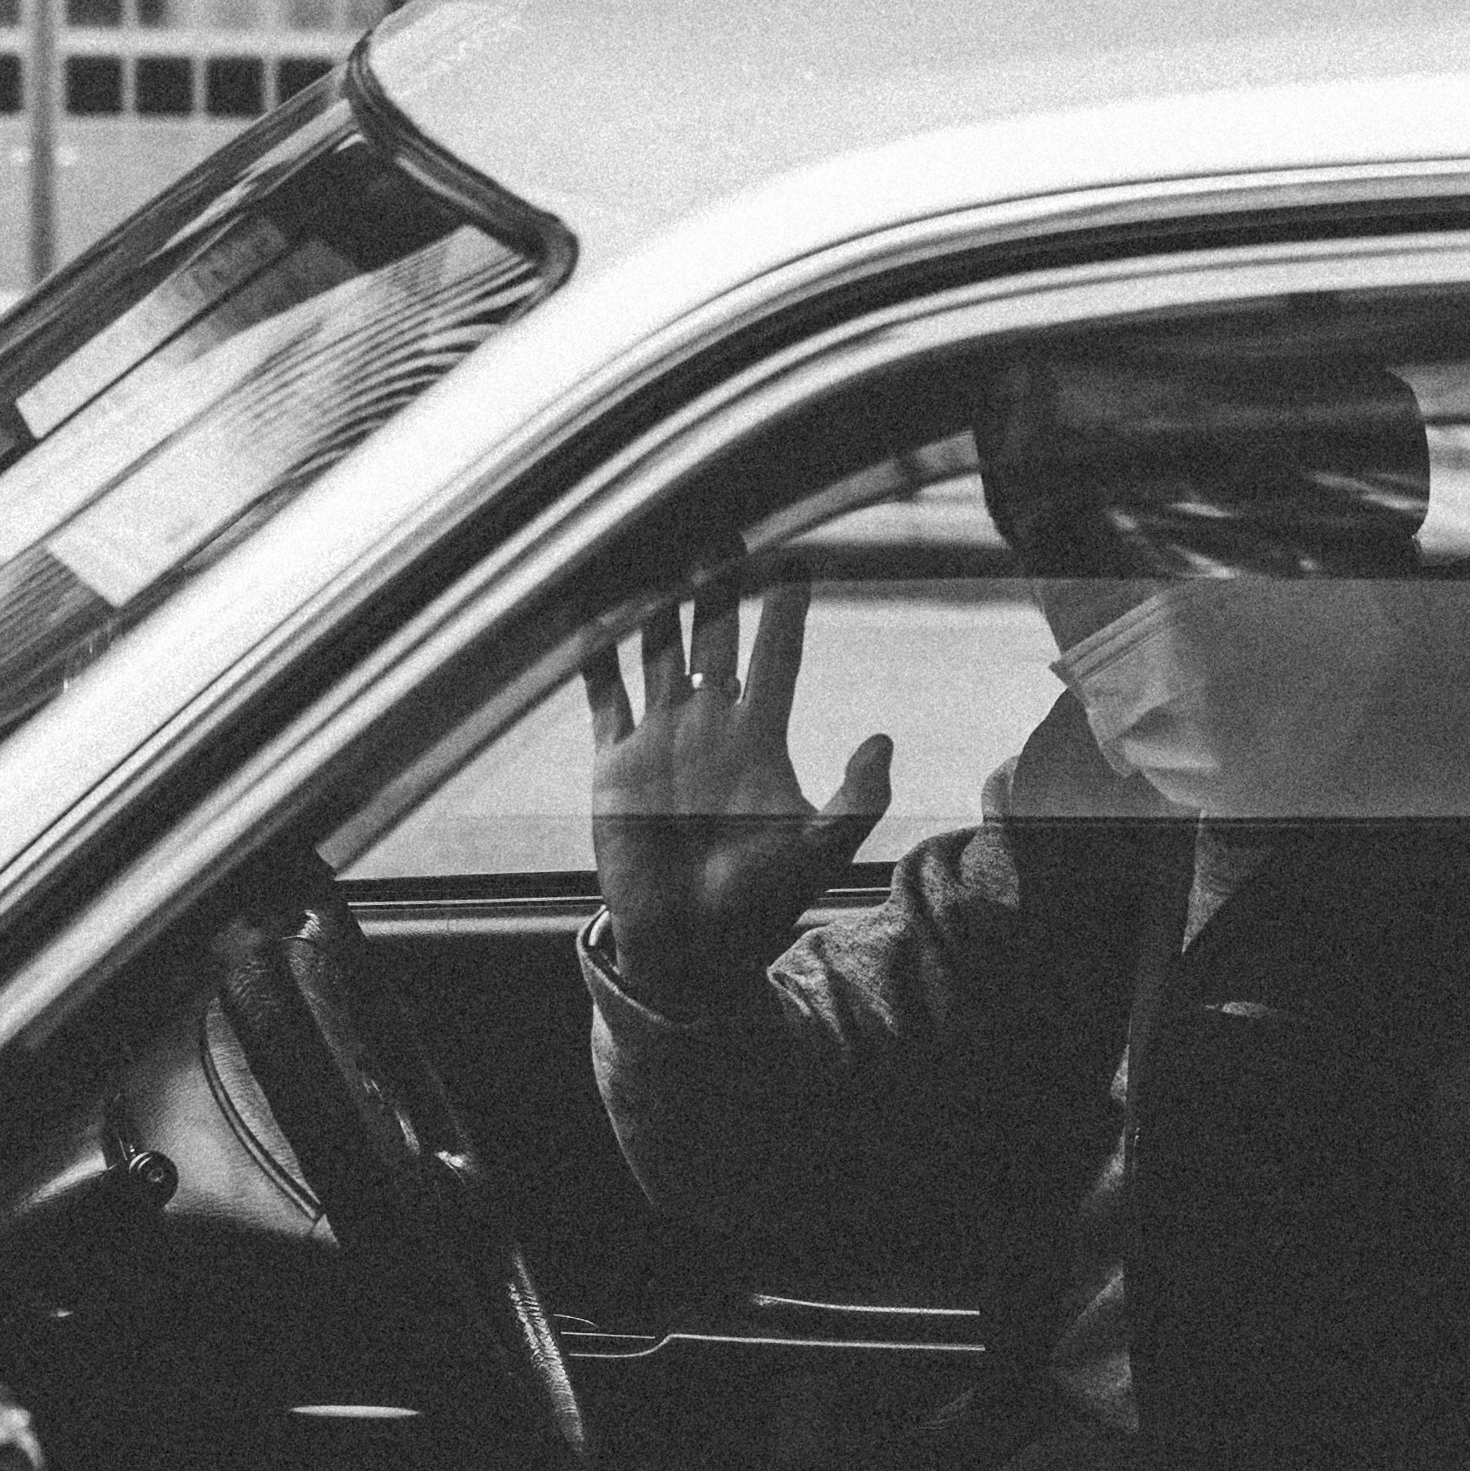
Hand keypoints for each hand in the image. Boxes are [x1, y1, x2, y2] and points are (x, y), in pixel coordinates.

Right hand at [583, 571, 893, 998]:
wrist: (689, 948)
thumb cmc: (759, 905)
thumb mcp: (818, 852)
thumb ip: (853, 799)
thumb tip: (883, 740)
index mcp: (761, 738)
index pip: (776, 654)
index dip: (784, 607)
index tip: (797, 553)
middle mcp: (709, 725)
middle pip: (713, 633)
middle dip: (714, 579)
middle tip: (717, 522)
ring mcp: (660, 738)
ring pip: (656, 649)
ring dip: (655, 601)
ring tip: (652, 544)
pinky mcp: (615, 761)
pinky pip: (601, 694)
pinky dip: (592, 653)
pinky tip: (585, 608)